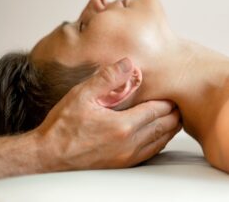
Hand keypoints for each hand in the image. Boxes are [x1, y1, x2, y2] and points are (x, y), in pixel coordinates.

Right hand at [34, 57, 181, 170]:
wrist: (48, 155)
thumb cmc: (63, 126)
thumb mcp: (82, 95)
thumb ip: (107, 78)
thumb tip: (128, 63)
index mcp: (123, 126)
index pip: (157, 111)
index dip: (168, 101)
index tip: (173, 92)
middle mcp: (130, 144)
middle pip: (164, 127)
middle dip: (174, 114)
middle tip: (179, 102)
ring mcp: (127, 156)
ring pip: (161, 141)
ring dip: (170, 128)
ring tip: (175, 116)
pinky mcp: (122, 164)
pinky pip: (151, 153)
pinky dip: (160, 141)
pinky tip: (159, 135)